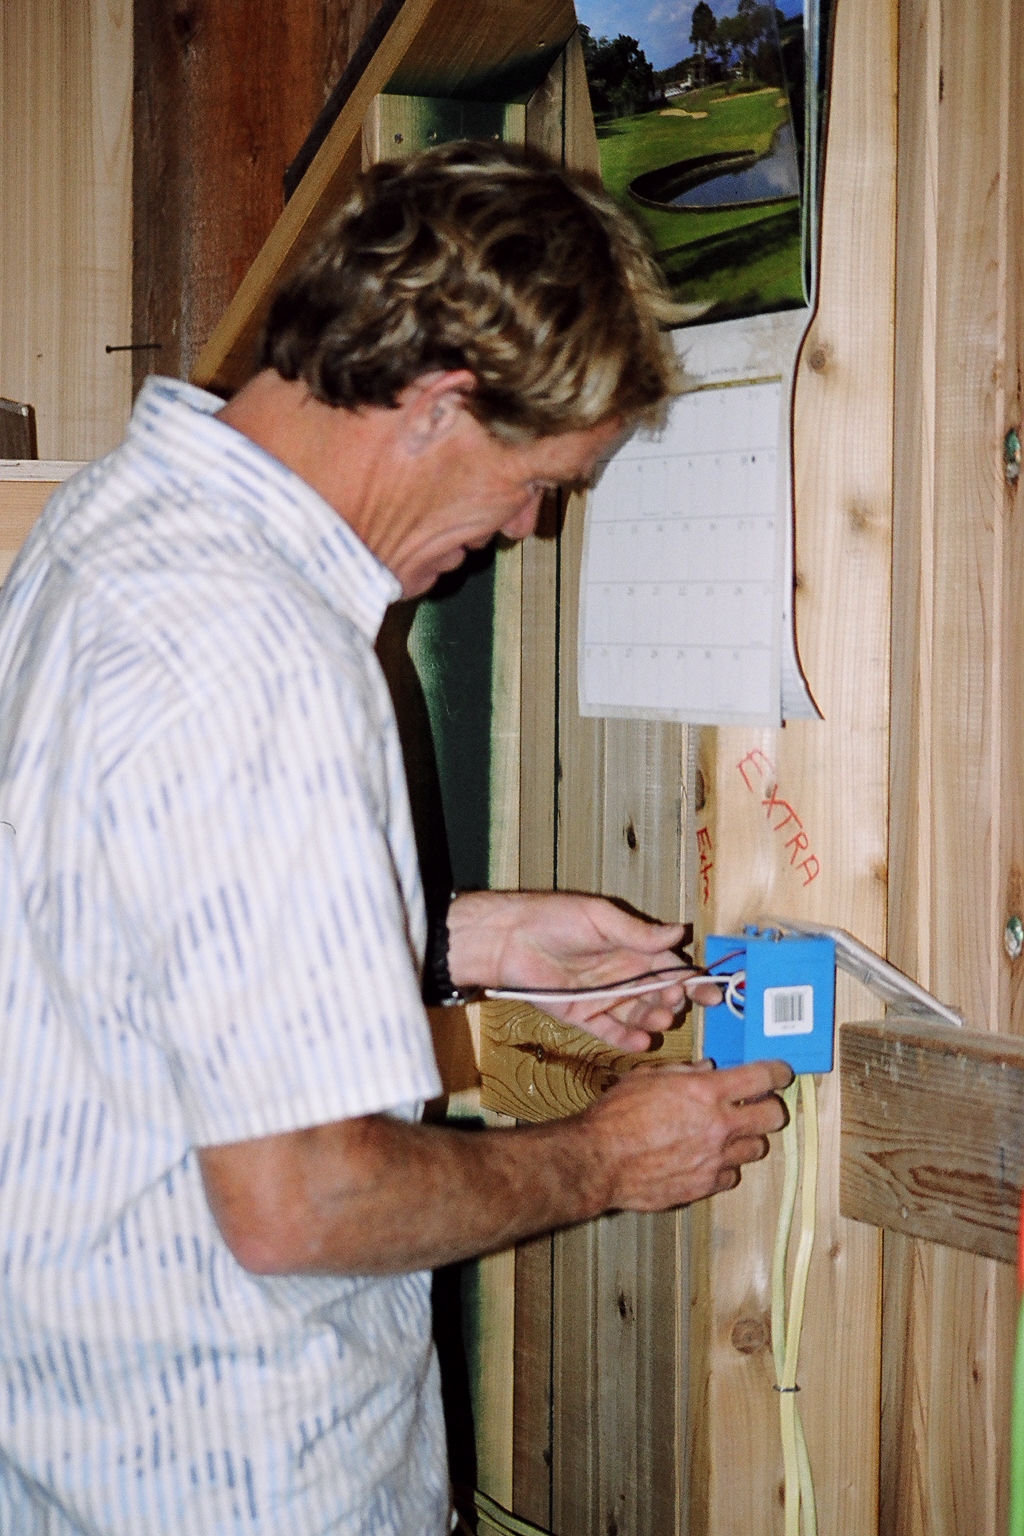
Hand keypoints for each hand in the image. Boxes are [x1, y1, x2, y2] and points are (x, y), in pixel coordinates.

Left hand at [445, 889, 722, 1050]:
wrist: (508, 941)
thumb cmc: (554, 919)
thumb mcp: (600, 919)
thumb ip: (638, 933)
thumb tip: (680, 931)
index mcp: (632, 948)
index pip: (671, 966)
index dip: (693, 981)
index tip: (712, 994)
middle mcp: (623, 974)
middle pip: (660, 995)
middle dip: (673, 1002)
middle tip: (675, 1004)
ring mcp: (604, 997)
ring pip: (639, 1015)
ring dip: (653, 1020)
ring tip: (659, 1022)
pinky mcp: (583, 1015)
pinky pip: (611, 1031)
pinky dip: (627, 1038)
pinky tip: (641, 1041)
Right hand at [579, 1058, 792, 1209]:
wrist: (600, 1160)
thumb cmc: (616, 1116)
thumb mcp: (648, 1077)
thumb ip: (683, 1071)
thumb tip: (707, 1069)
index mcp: (705, 1092)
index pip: (761, 1078)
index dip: (778, 1072)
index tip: (781, 1072)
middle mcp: (718, 1126)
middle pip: (772, 1117)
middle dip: (770, 1108)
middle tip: (759, 1105)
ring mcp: (715, 1159)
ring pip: (757, 1149)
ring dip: (747, 1138)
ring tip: (729, 1134)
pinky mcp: (705, 1186)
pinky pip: (731, 1175)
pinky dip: (726, 1166)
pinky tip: (708, 1158)